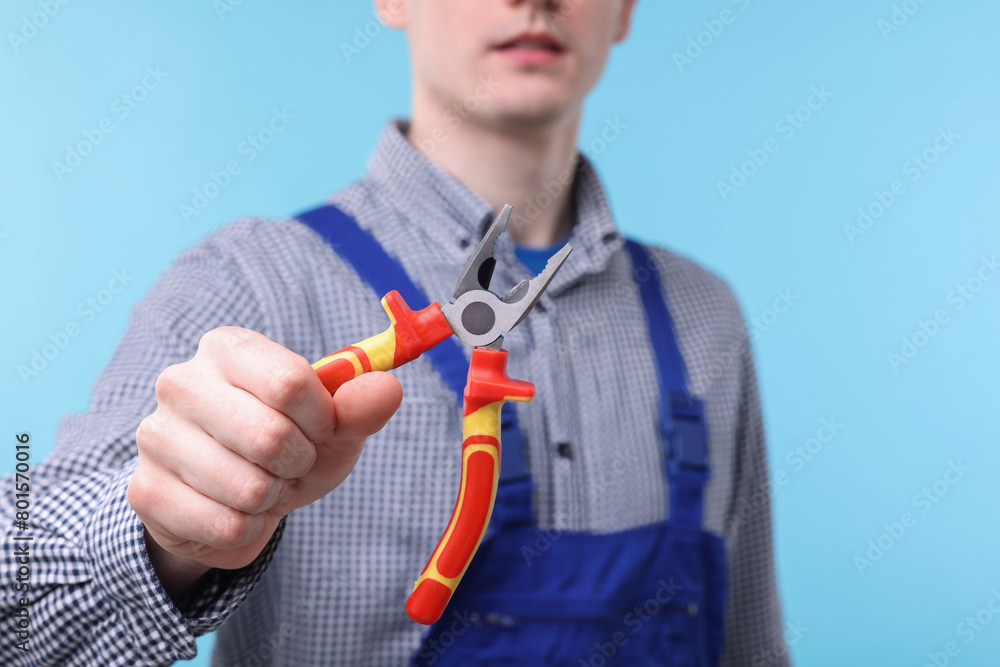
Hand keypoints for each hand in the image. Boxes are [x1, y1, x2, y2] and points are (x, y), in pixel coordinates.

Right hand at [127, 327, 401, 593]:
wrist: (233, 498)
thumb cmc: (287, 447)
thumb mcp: (331, 426)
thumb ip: (361, 405)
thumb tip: (388, 387)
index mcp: (228, 348)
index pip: (290, 382)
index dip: (320, 418)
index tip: (320, 427)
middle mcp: (181, 381)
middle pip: (269, 436)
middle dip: (297, 464)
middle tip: (289, 464)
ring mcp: (156, 435)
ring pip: (248, 487)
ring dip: (272, 499)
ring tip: (262, 485)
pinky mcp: (145, 491)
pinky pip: (225, 525)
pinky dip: (248, 529)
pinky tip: (236, 511)